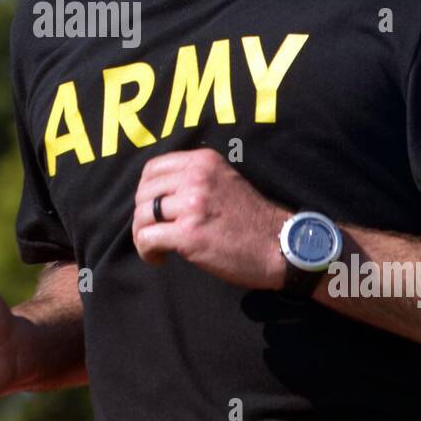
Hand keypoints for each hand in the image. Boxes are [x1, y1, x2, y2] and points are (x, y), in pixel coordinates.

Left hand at [132, 148, 290, 289]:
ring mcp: (192, 205)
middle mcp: (196, 178)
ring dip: (142, 235)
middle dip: (142, 215)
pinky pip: (147, 238)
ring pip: (141, 215)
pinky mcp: (189, 234)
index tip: (153, 208)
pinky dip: (147, 251)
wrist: (279, 247)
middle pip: (144, 192)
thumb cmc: (252, 220)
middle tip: (154, 232)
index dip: (146, 190)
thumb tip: (158, 193)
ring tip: (156, 248)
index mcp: (204, 162)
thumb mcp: (225, 181)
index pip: (153, 168)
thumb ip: (195, 179)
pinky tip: (159, 258)